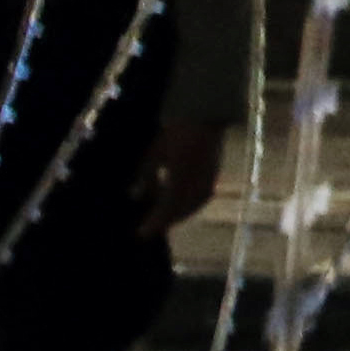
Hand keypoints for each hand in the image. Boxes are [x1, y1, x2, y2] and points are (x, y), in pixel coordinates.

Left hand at [137, 119, 225, 238]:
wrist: (205, 117)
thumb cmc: (176, 133)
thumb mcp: (155, 153)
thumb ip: (146, 176)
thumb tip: (135, 196)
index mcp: (180, 181)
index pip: (165, 211)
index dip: (153, 224)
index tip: (141, 233)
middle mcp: (196, 186)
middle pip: (179, 213)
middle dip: (164, 221)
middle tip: (150, 226)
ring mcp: (208, 183)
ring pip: (190, 208)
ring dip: (176, 214)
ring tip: (162, 215)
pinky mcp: (214, 178)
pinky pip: (199, 200)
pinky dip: (187, 206)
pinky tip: (179, 202)